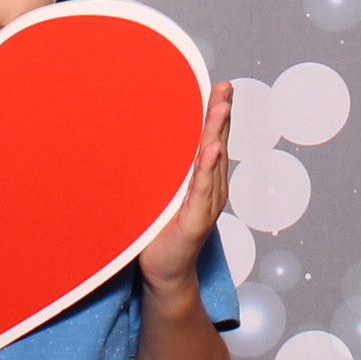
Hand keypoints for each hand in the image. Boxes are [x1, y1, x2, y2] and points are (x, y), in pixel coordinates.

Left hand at [139, 80, 232, 296]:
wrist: (163, 273)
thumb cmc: (159, 232)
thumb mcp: (159, 193)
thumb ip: (159, 169)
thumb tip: (135, 135)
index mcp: (203, 180)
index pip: (212, 139)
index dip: (216, 113)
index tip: (220, 86)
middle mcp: (211, 188)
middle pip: (217, 143)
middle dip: (221, 113)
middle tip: (225, 86)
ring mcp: (207, 204)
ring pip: (213, 161)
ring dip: (217, 132)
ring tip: (222, 106)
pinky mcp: (196, 221)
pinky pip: (202, 190)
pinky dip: (207, 168)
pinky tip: (213, 149)